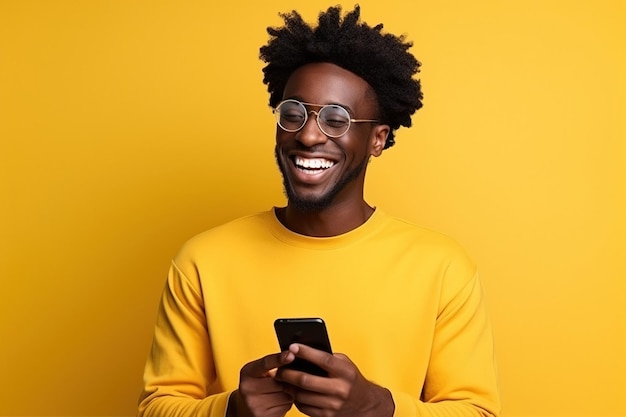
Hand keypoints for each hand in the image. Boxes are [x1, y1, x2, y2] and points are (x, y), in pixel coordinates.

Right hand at [227, 351, 295, 416]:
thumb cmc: (257, 383)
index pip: (265, 363)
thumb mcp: (259, 370)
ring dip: (289, 392)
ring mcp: (256, 406)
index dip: (279, 359)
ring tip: (279, 391)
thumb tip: (294, 357)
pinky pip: (286, 407)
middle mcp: (248, 389)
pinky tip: (278, 401)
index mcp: (247, 373)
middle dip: (287, 381)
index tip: (291, 355)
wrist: (245, 407)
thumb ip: (273, 363)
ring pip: (286, 395)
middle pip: (281, 382)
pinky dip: (287, 403)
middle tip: (283, 380)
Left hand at [275, 344, 394, 416]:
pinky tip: (292, 391)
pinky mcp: (327, 416)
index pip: (323, 360)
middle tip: (278, 368)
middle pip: (306, 380)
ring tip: (282, 380)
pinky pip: (304, 407)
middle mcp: (340, 389)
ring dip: (288, 387)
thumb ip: (327, 357)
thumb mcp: (345, 364)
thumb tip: (302, 351)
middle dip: (288, 373)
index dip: (306, 352)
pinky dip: (295, 398)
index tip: (292, 346)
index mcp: (345, 372)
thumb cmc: (350, 379)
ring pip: (301, 395)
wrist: (364, 404)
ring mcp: (333, 405)